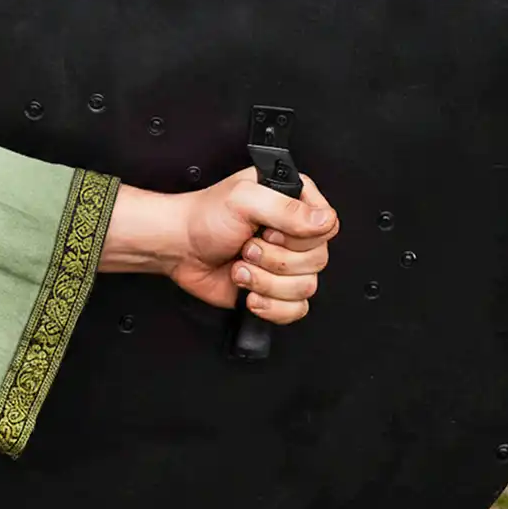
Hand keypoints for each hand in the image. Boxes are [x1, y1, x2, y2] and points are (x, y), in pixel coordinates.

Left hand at [171, 170, 337, 320]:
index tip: (269, 231)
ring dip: (267, 282)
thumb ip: (286, 209)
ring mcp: (287, 264)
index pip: (328, 225)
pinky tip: (251, 294)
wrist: (179, 247)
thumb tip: (323, 220)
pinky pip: (296, 309)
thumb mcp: (243, 199)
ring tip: (242, 267)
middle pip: (318, 260)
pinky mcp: (276, 291)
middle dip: (276, 260)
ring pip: (306, 287)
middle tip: (248, 248)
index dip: (300, 236)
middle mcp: (295, 234)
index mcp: (294, 203)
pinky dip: (271, 306)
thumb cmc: (204, 218)